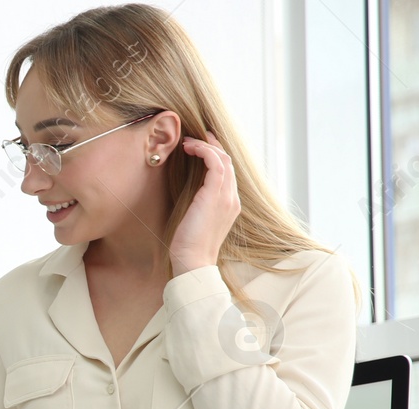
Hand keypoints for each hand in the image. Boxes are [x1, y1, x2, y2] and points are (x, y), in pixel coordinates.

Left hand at [168, 133, 239, 273]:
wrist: (192, 262)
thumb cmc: (187, 247)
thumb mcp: (194, 222)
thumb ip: (197, 206)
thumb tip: (187, 196)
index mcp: (229, 205)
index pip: (227, 173)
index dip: (216, 156)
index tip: (201, 146)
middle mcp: (232, 199)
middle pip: (228, 162)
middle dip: (213, 145)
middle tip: (197, 136)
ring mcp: (227, 197)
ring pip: (223, 160)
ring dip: (206, 146)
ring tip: (189, 141)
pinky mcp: (216, 196)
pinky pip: (216, 164)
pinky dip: (205, 152)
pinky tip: (191, 149)